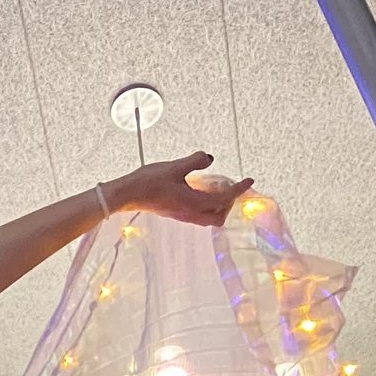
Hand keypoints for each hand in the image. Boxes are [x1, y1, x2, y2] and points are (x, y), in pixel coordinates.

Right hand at [110, 151, 254, 227]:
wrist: (126, 195)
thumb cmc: (148, 181)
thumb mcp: (175, 167)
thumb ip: (195, 161)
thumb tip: (210, 158)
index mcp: (193, 202)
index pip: (225, 198)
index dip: (239, 188)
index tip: (249, 180)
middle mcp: (190, 213)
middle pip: (219, 217)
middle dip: (227, 203)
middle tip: (227, 185)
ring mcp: (182, 216)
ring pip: (209, 218)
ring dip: (216, 205)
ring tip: (212, 187)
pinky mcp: (175, 214)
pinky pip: (198, 214)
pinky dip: (205, 204)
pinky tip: (197, 189)